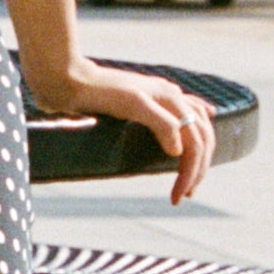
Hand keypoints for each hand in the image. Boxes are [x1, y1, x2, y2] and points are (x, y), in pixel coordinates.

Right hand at [30, 59, 216, 204]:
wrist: (70, 80)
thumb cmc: (96, 97)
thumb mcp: (132, 108)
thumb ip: (156, 120)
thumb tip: (178, 147)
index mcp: (170, 95)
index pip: (202, 127)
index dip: (203, 158)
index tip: (190, 185)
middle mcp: (169, 93)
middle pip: (202, 134)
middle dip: (200, 168)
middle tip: (187, 193)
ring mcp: (155, 95)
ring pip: (191, 134)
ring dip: (190, 166)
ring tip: (181, 190)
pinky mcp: (138, 99)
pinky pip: (168, 123)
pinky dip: (175, 141)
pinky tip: (173, 155)